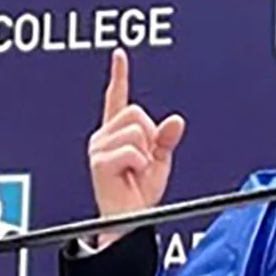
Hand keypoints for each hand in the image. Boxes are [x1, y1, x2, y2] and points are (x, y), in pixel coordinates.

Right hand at [87, 48, 185, 249]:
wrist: (128, 221)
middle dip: (149, 135)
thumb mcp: (159, 162)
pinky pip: (133, 150)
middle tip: (143, 160)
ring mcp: (99, 148)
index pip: (117, 97)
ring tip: (135, 170)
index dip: (119, 74)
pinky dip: (140, 164)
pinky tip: (130, 175)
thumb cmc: (139, 195)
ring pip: (137, 131)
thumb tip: (176, 120)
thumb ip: (166, 139)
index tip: (119, 54)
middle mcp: (104, 137)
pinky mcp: (99, 161)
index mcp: (116, 133)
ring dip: (144, 152)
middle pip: (136, 112)